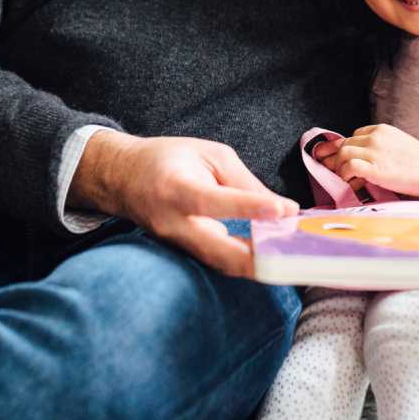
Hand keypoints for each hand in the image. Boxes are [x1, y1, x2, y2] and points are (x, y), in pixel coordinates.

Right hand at [69, 131, 298, 279]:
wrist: (123, 178)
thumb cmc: (169, 159)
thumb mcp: (210, 154)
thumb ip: (244, 182)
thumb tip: (280, 210)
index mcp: (176, 189)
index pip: (214, 202)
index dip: (249, 207)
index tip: (284, 211)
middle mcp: (172, 223)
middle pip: (217, 252)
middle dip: (258, 258)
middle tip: (294, 254)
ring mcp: (175, 244)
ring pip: (221, 264)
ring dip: (257, 265)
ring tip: (291, 256)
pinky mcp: (183, 254)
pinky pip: (217, 263)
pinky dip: (245, 262)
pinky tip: (271, 257)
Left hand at [311, 124, 418, 202]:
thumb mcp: (398, 143)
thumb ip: (381, 144)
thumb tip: (366, 155)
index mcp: (381, 130)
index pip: (355, 135)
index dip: (350, 148)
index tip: (349, 159)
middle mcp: (375, 138)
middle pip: (345, 144)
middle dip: (339, 158)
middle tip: (338, 169)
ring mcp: (374, 152)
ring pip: (343, 153)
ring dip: (340, 167)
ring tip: (346, 178)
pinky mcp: (374, 169)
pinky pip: (348, 167)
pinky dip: (345, 175)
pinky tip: (352, 182)